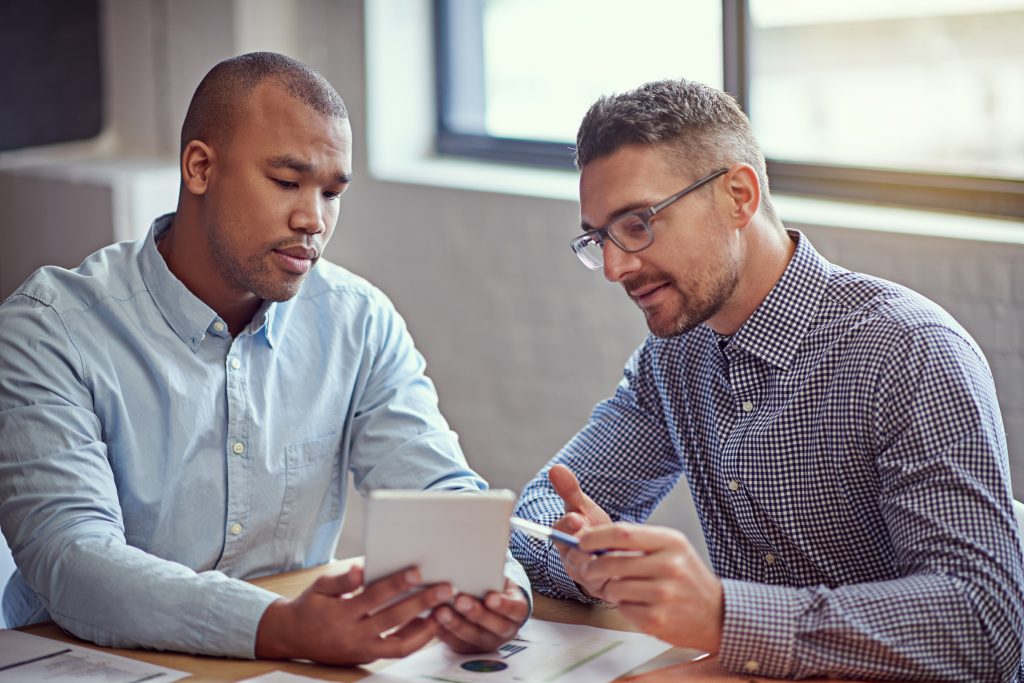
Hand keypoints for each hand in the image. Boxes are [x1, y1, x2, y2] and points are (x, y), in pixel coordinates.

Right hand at [255, 564, 452, 664]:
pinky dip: (415, 639)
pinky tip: (430, 623)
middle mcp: (352, 636)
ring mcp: (361, 651)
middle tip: (445, 590)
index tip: (416, 571)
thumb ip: (341, 578)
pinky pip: (396, 651)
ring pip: (400, 645)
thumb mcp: (319, 586)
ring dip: (426, 628)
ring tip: (444, 611)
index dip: (395, 584)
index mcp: (340, 614)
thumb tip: (360, 569)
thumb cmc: (310, 606)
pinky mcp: (366, 658)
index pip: (373, 597)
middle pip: (393, 620)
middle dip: (422, 604)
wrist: (292, 638)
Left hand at [434, 578, 528, 652]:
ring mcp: (486, 641)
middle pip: (493, 626)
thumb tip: (483, 555)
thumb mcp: (499, 579)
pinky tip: (433, 619)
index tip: (490, 597)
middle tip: (460, 600)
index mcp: (516, 611)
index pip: (515, 610)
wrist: (490, 607)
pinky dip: (443, 631)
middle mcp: (504, 630)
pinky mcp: (467, 647)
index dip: (504, 605)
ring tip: (441, 610)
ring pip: (471, 636)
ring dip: (455, 624)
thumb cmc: (492, 587)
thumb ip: (494, 573)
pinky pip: (455, 642)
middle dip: (475, 613)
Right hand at [548, 464, 612, 597]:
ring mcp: (591, 580)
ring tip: (622, 548)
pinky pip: (614, 586)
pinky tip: (635, 560)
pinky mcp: (608, 591)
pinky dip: (625, 573)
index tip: (576, 517)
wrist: (611, 553)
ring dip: (608, 560)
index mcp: (563, 543)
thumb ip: (570, 490)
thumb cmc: (593, 528)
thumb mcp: (583, 508)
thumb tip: (555, 468)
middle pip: (575, 558)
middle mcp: (573, 564)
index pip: (557, 535)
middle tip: (599, 535)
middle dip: (586, 546)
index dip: (565, 527)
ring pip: (595, 573)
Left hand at [576, 523, 722, 653]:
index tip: (582, 540)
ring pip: (613, 587)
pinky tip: (639, 604)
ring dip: (608, 589)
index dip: (595, 536)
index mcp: (671, 542)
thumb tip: (594, 540)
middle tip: (589, 568)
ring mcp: (664, 594)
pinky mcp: (657, 619)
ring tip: (622, 588)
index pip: (622, 533)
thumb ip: (637, 542)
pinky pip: (623, 609)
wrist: (715, 614)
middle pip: (611, 561)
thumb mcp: (671, 549)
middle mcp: (669, 566)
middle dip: (592, 565)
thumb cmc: (688, 578)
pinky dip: (624, 606)